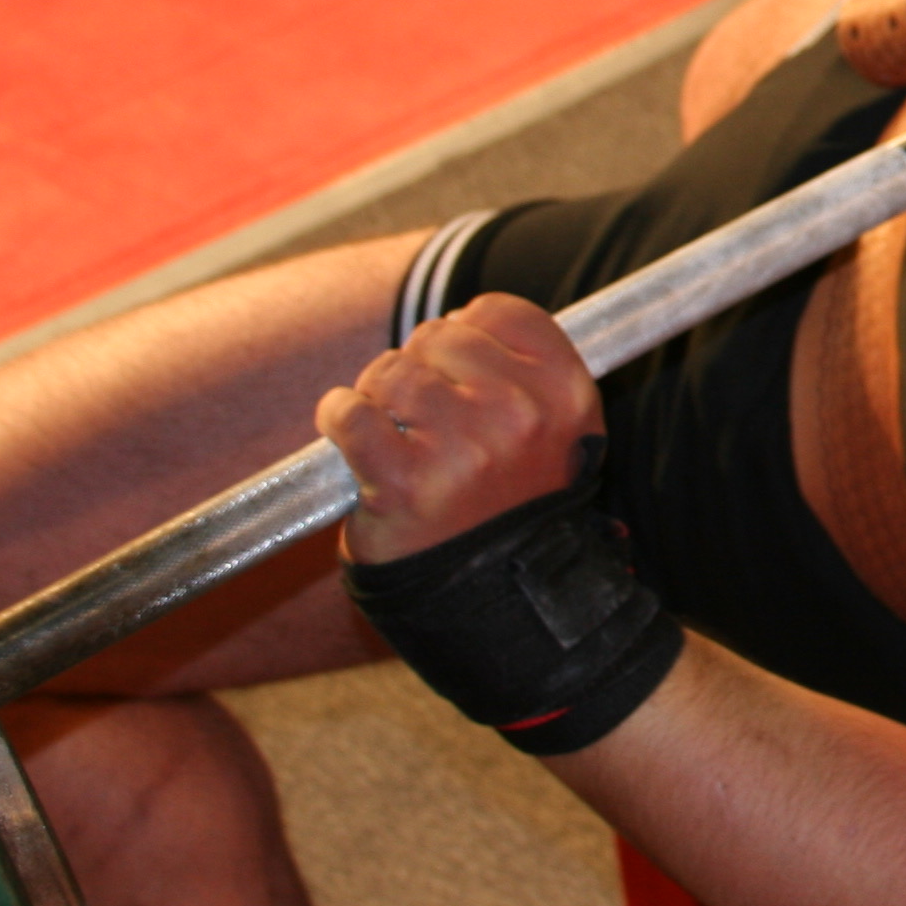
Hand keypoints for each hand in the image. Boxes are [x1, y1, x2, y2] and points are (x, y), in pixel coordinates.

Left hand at [318, 296, 600, 565]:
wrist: (496, 594)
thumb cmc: (515, 503)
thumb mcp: (558, 431)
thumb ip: (530, 369)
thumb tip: (465, 316)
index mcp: (566, 395)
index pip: (500, 311)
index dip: (467, 329)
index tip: (457, 363)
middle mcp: (521, 415)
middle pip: (439, 335)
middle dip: (420, 364)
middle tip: (424, 410)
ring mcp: (463, 448)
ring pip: (391, 372)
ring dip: (378, 394)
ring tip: (394, 429)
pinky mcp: (404, 481)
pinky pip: (351, 414)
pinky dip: (339, 417)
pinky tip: (351, 433)